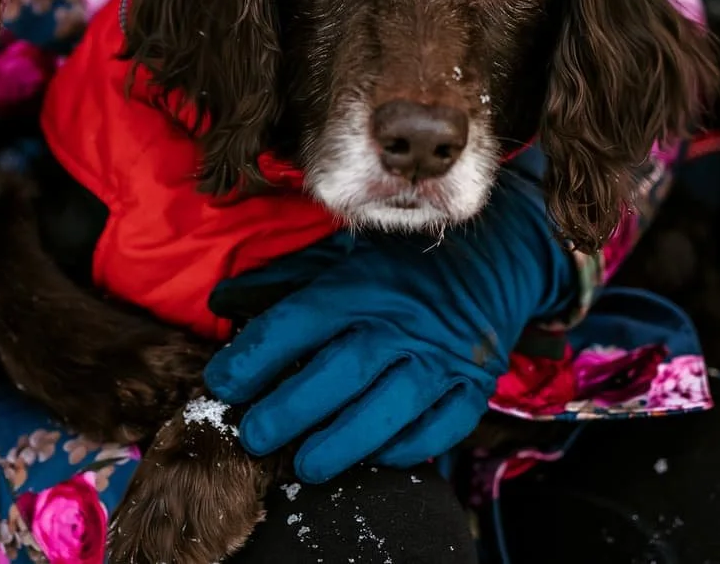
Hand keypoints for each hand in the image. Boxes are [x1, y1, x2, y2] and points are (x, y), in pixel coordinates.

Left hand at [203, 168, 575, 482]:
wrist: (496, 255)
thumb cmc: (404, 262)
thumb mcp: (343, 255)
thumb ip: (285, 282)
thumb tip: (223, 302)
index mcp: (361, 284)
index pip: (298, 321)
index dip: (254, 355)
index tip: (222, 382)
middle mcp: (400, 321)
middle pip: (341, 371)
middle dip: (291, 408)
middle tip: (255, 436)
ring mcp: (440, 355)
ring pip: (390, 405)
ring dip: (344, 440)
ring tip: (307, 465)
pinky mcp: (472, 383)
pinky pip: (443, 425)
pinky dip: (410, 445)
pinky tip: (378, 457)